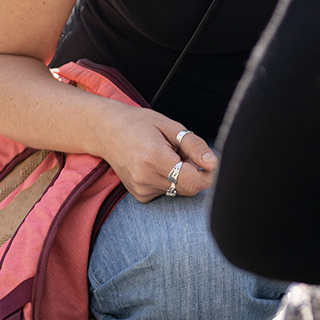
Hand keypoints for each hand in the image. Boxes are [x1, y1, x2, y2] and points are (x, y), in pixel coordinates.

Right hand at [99, 105, 218, 201]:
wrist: (107, 132)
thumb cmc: (140, 124)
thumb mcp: (170, 126)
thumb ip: (194, 145)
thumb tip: (213, 163)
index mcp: (155, 158)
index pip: (193, 181)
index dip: (209, 174)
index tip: (212, 163)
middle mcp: (146, 178)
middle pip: (189, 188)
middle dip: (195, 172)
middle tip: (183, 152)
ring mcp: (141, 189)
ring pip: (179, 190)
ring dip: (181, 176)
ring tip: (167, 156)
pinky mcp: (139, 195)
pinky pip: (167, 192)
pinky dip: (169, 180)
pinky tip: (157, 166)